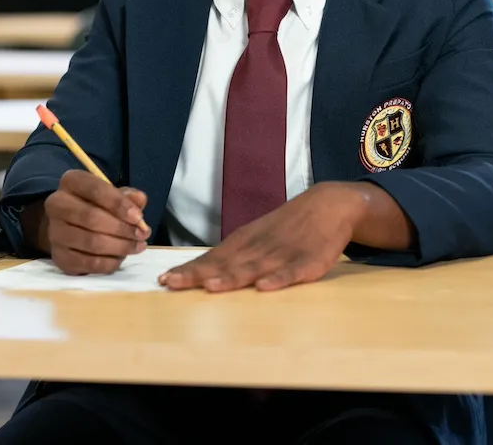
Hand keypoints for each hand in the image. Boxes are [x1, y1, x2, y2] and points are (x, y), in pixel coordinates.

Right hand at [28, 170, 148, 275]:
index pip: (95, 189)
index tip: (138, 217)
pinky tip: (121, 257)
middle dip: (122, 228)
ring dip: (120, 246)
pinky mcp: (59, 257)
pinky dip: (110, 262)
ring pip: (91, 242)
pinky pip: (89, 263)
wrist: (70, 227)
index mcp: (71, 182)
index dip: (119, 204)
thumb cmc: (97, 205)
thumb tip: (139, 199)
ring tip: (137, 246)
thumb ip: (128, 196)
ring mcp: (55, 233)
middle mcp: (56, 205)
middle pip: (91, 218)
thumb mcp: (113, 194)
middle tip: (142, 234)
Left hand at [159, 182, 366, 292]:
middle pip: (225, 264)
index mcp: (245, 242)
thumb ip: (233, 256)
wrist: (329, 205)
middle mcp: (258, 248)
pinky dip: (277, 279)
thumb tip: (200, 274)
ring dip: (231, 278)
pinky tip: (264, 287)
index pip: (212, 258)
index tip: (164, 280)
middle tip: (172, 283)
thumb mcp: (257, 236)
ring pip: (254, 268)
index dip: (189, 269)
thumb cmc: (288, 226)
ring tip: (210, 287)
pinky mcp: (308, 262)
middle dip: (198, 274)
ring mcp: (282, 254)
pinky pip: (291, 273)